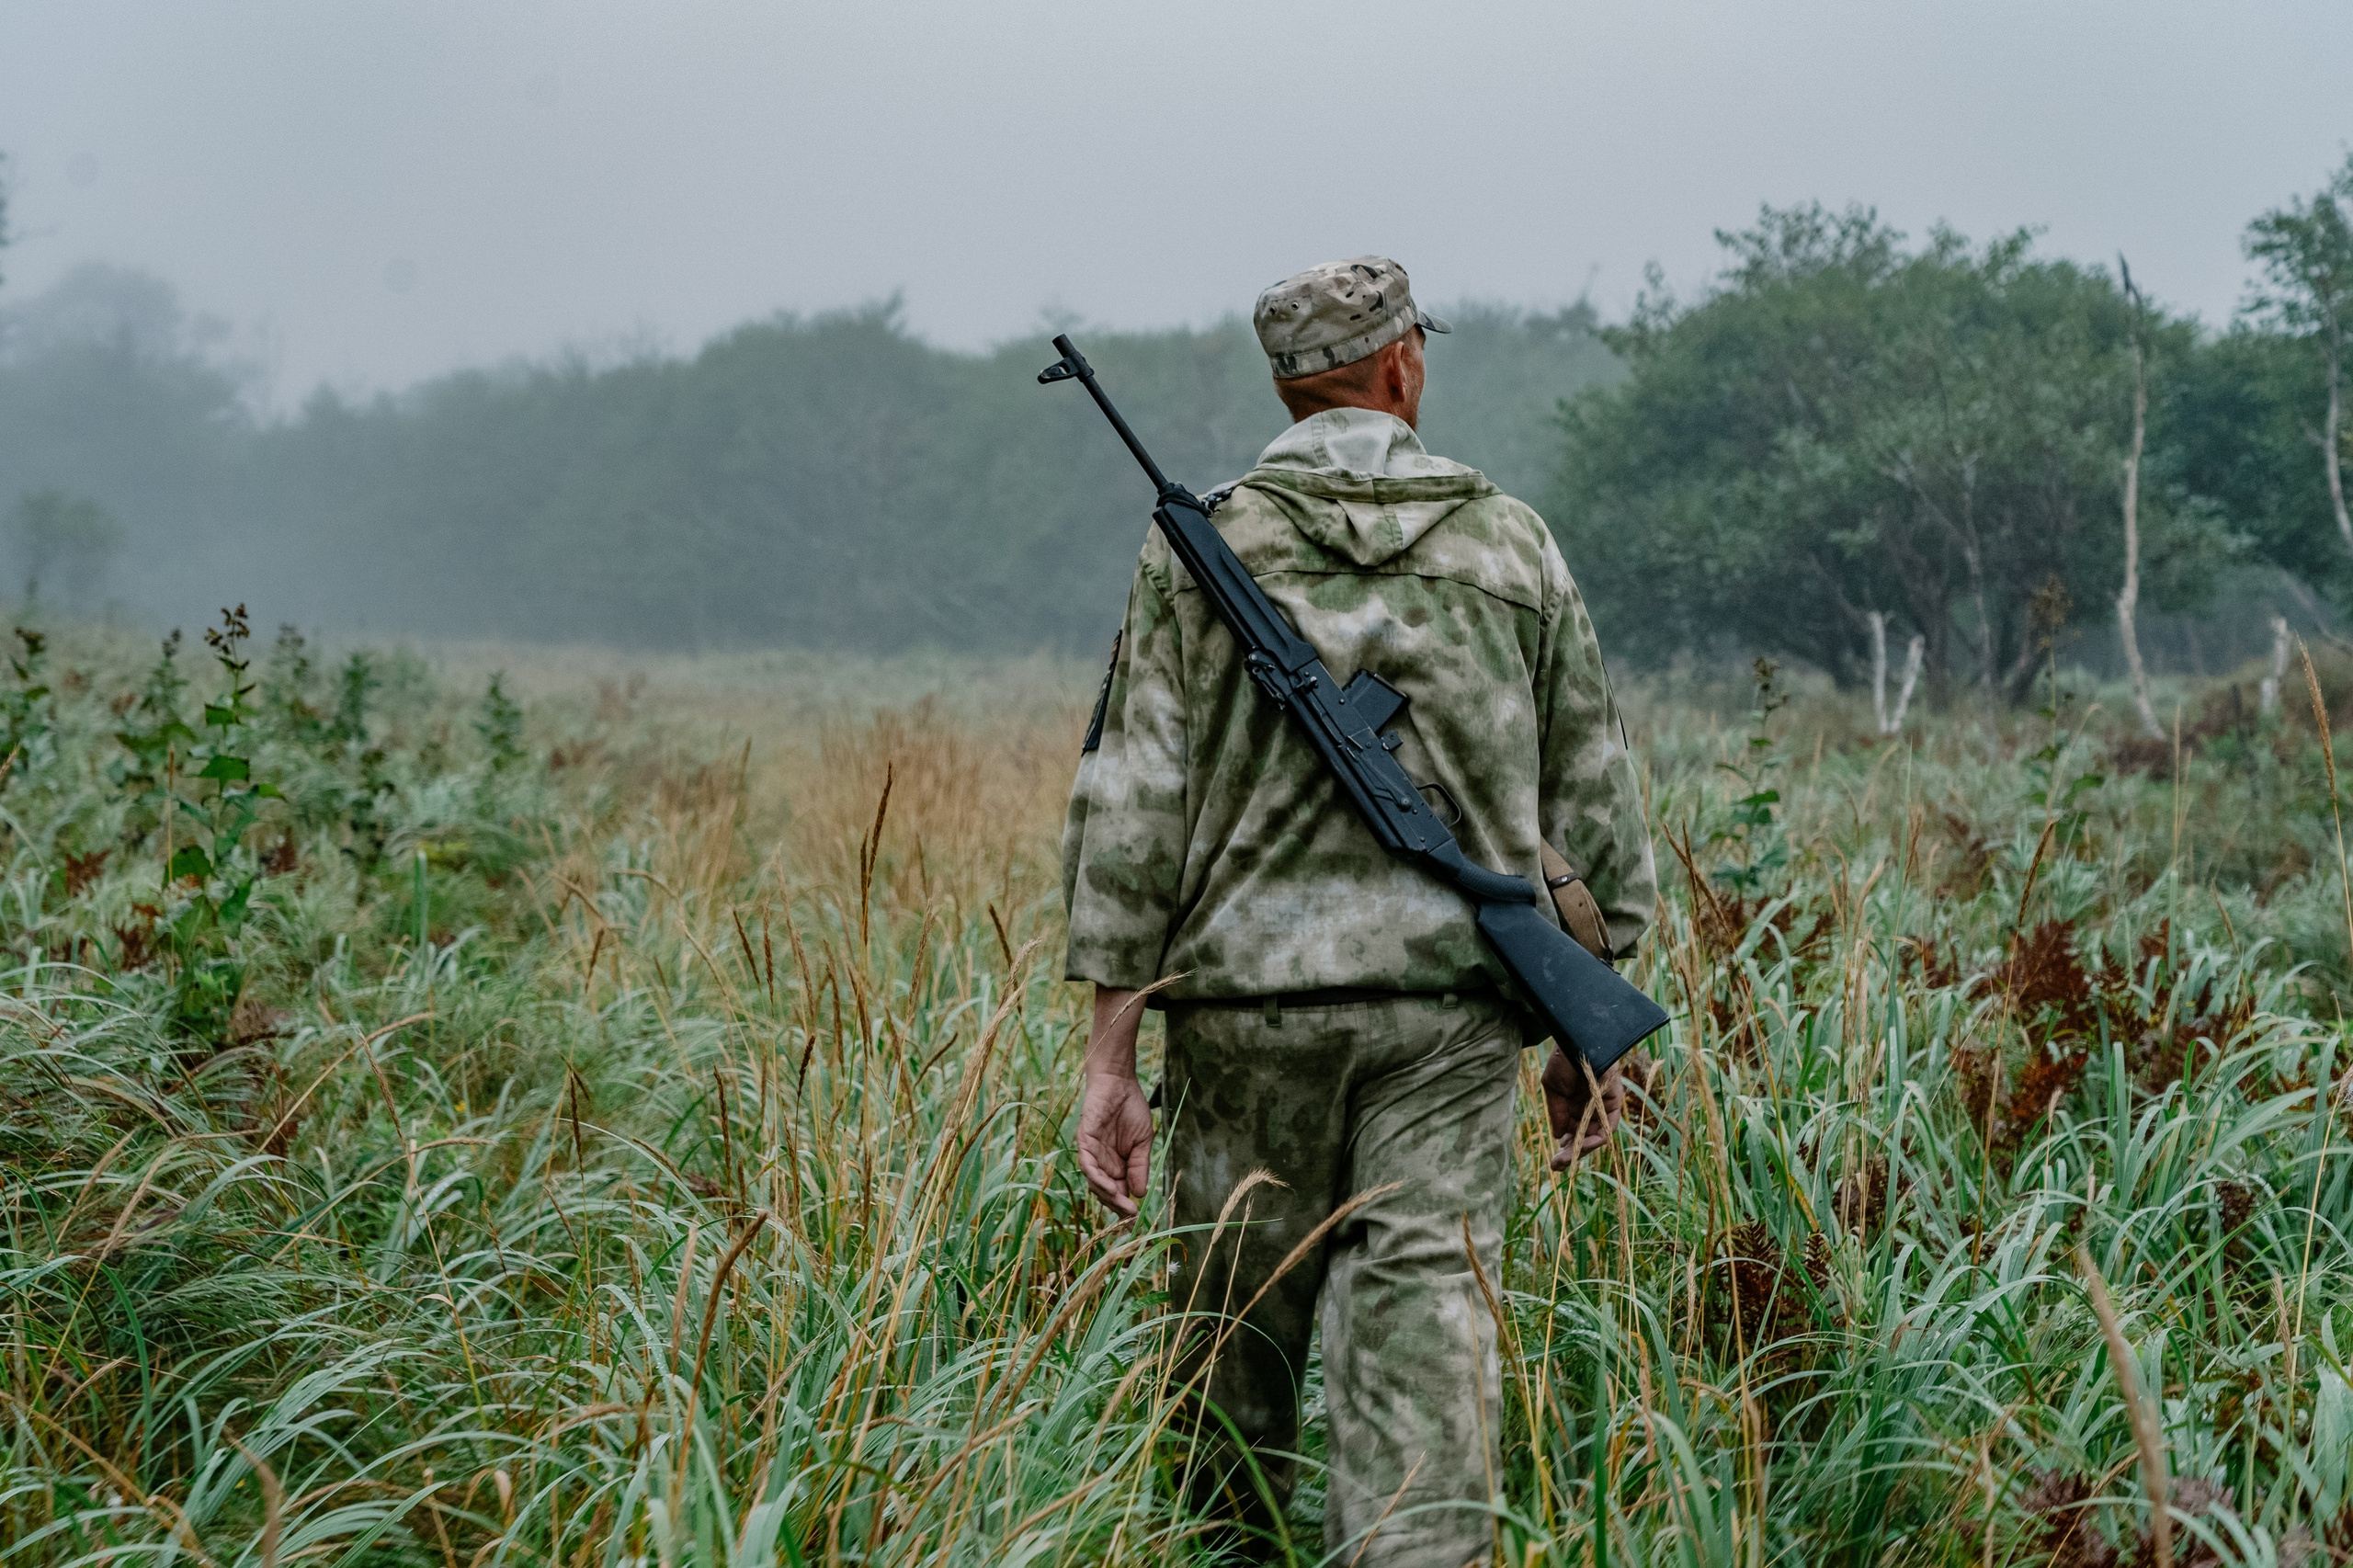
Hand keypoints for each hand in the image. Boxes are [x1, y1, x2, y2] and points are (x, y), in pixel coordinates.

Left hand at [1077, 1071, 1153, 1218]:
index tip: (1136, 1221)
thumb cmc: (1131, 1109)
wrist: (1120, 1082)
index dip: (1125, 1207)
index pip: (1118, 1191)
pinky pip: (1087, 1165)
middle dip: (1117, 1207)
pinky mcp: (1084, 1140)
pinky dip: (1098, 1178)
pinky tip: (1112, 1188)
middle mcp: (1100, 1162)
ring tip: (1124, 1208)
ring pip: (1094, 1182)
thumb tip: (1140, 1193)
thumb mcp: (1143, 1142)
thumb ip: (1140, 1167)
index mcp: (1115, 1164)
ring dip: (1109, 1197)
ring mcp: (1091, 1152)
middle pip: (1105, 1192)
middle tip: (1130, 1220)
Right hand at [1542, 1047, 1625, 1170]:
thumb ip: (1557, 1113)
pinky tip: (1585, 1142)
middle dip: (1572, 1154)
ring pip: (1595, 1137)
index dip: (1564, 1150)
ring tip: (1570, 1156)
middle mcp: (1586, 1110)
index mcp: (1571, 1108)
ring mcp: (1600, 1108)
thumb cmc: (1562, 1062)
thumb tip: (1558, 1136)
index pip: (1570, 1135)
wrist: (1577, 1043)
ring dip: (1584, 1149)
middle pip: (1582, 1139)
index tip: (1554, 1163)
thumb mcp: (1553, 1089)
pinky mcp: (1613, 1103)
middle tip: (1559, 1165)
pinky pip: (1608, 1126)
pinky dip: (1599, 1137)